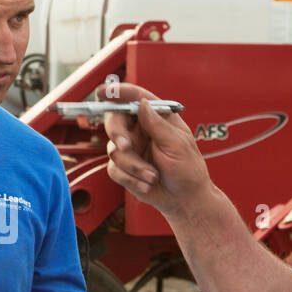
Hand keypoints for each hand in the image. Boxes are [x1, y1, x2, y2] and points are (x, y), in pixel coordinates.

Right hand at [96, 81, 212, 218]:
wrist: (183, 199)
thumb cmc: (188, 169)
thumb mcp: (177, 145)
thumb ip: (157, 124)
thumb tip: (141, 103)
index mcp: (157, 118)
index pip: (135, 97)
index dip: (117, 92)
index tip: (103, 92)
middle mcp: (141, 130)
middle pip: (115, 121)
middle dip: (117, 133)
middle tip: (125, 146)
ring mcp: (130, 149)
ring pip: (114, 150)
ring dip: (133, 166)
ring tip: (152, 176)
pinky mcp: (124, 167)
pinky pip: (114, 169)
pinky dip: (130, 179)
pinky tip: (146, 184)